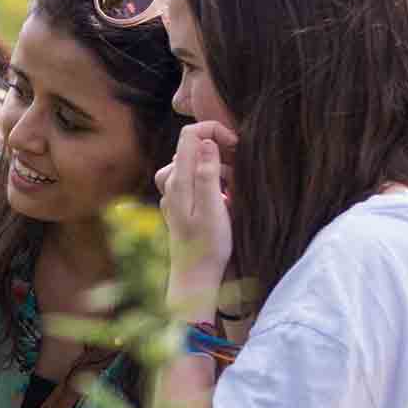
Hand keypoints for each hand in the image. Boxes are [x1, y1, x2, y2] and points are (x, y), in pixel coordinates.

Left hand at [156, 121, 235, 318]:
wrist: (195, 277)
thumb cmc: (208, 246)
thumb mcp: (214, 208)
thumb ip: (208, 173)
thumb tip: (206, 141)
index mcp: (178, 180)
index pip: (190, 134)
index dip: (214, 131)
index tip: (235, 145)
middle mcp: (171, 183)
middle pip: (193, 148)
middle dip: (219, 155)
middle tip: (237, 180)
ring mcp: (173, 194)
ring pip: (196, 165)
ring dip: (218, 173)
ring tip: (232, 196)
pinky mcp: (179, 204)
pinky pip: (196, 182)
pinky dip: (212, 186)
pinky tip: (222, 204)